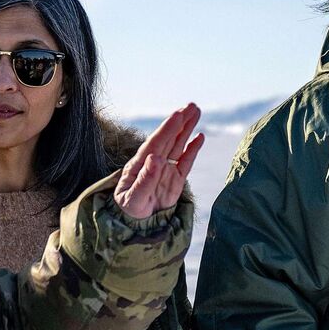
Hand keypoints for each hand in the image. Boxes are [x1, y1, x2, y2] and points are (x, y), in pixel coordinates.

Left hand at [115, 103, 203, 220]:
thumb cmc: (129, 209)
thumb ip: (144, 180)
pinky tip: (199, 136)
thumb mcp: (132, 198)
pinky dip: (193, 149)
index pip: (156, 142)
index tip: (178, 115)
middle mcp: (153, 162)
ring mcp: (165, 170)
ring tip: (196, 111)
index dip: (167, 128)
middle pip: (169, 138)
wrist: (134, 223)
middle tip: (191, 105)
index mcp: (140, 164)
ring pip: (178, 145)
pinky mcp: (175, 179)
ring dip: (187, 128)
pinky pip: (186, 161)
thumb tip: (155, 158)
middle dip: (179, 122)